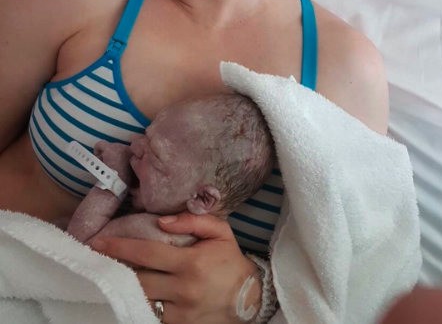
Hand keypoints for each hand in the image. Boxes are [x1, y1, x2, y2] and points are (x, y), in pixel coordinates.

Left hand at [91, 212, 260, 323]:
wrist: (248, 298)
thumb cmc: (230, 260)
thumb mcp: (220, 232)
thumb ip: (192, 221)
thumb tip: (161, 222)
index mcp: (191, 263)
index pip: (147, 253)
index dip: (120, 247)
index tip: (99, 241)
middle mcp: (183, 290)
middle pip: (138, 279)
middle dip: (116, 268)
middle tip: (98, 257)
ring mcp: (180, 313)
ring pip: (143, 299)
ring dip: (127, 286)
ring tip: (113, 273)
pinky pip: (153, 314)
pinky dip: (142, 302)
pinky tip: (134, 291)